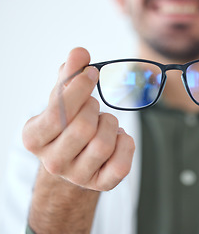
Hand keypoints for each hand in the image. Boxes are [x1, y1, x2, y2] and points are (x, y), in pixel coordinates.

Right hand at [22, 47, 134, 190]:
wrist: (75, 157)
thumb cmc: (68, 122)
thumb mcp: (63, 98)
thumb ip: (69, 75)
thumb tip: (79, 53)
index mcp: (35, 138)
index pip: (57, 113)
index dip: (79, 88)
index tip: (92, 74)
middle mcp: (53, 162)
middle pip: (83, 128)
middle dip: (94, 108)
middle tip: (94, 106)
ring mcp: (78, 177)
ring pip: (103, 144)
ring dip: (110, 124)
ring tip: (104, 123)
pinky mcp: (101, 184)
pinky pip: (121, 164)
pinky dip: (126, 143)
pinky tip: (118, 138)